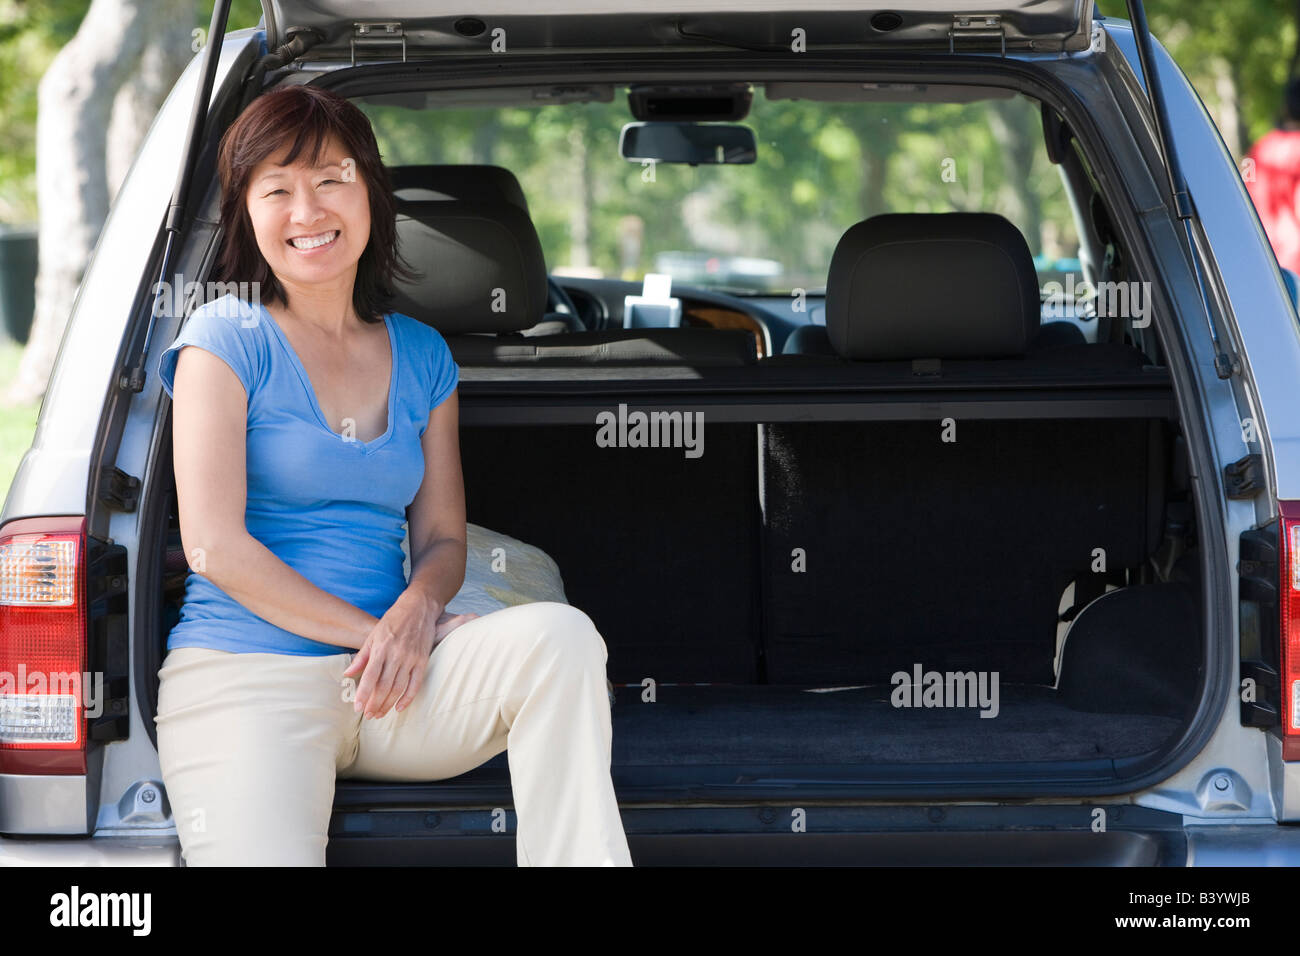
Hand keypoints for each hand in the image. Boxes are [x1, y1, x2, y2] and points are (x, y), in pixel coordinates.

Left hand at [343, 598, 479, 719]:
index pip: (370, 676)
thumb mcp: (373, 635)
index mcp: (381, 648)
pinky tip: (399, 708)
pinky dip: (408, 698)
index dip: (363, 694)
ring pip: (398, 688)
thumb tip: (348, 674)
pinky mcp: (423, 660)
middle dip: (375, 703)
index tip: (357, 707)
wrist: (418, 607)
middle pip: (384, 686)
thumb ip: (362, 657)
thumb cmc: (393, 620)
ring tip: (379, 714)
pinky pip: (416, 684)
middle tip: (368, 715)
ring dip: (388, 704)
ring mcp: (411, 658)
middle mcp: (396, 655)